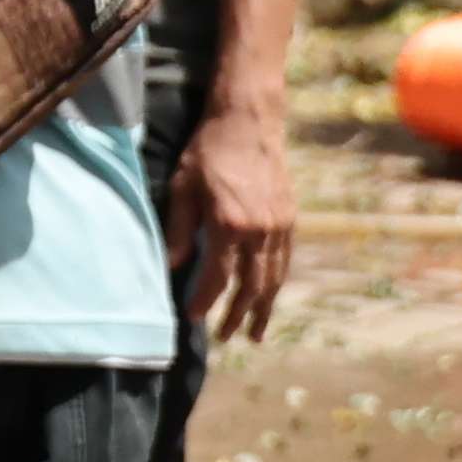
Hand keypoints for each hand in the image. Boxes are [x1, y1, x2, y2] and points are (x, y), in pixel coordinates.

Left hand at [173, 93, 297, 343]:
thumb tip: (170, 266)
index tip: (192, 318)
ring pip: (273, 279)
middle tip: (227, 337)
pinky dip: (276, 284)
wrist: (249, 124)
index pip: (217, 276)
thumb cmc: (207, 152)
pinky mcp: (290, 221)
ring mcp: (279, 228)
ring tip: (255, 332)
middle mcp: (259, 232)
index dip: (204, 300)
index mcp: (228, 224)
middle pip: (251, 286)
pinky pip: (284, 262)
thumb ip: (177, 228)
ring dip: (263, 308)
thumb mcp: (182, 186)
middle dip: (239, 315)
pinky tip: (268, 296)